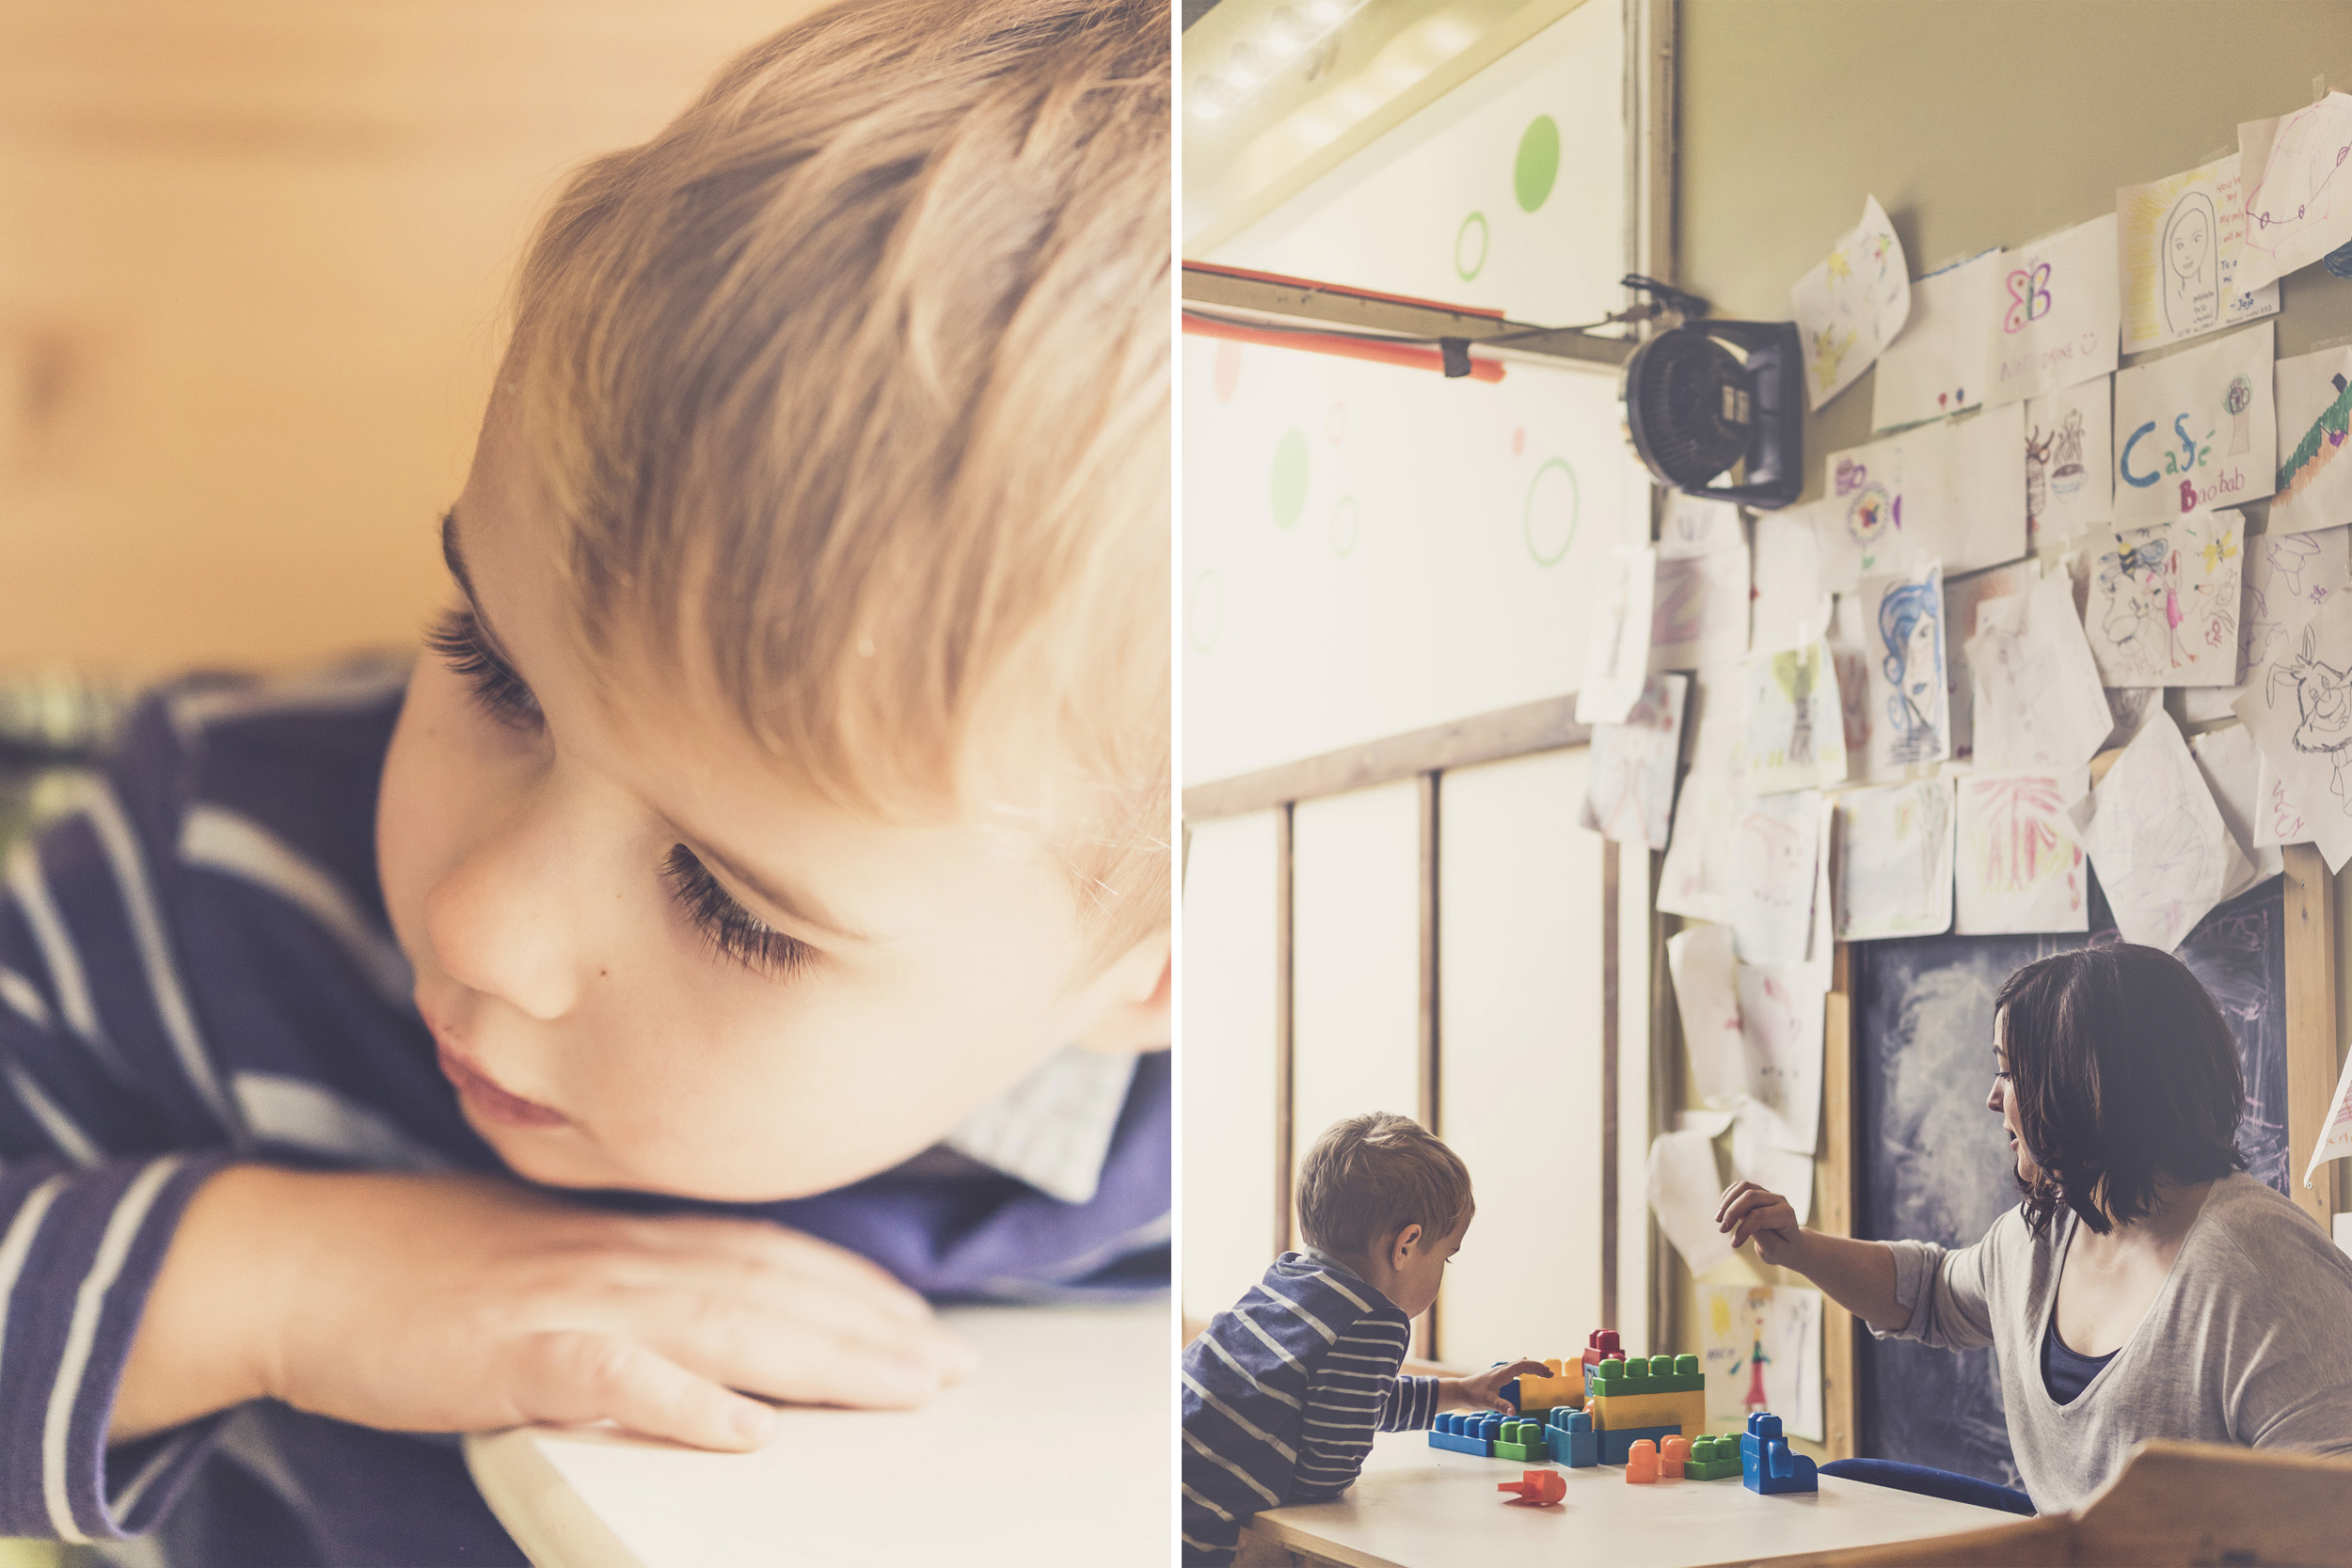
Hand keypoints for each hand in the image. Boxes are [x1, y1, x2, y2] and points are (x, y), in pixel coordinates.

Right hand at [118, 1166, 972, 1451]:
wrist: (306, 1261)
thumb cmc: (428, 1270)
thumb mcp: (556, 1265)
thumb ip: (641, 1289)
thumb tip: (725, 1323)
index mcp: (632, 1242)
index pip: (774, 1258)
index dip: (859, 1293)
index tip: (929, 1329)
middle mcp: (621, 1260)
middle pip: (774, 1290)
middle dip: (874, 1332)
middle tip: (953, 1370)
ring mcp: (570, 1301)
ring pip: (722, 1324)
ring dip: (823, 1357)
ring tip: (901, 1389)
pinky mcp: (510, 1351)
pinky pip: (609, 1375)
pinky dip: (681, 1402)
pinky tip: (743, 1431)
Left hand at [1443, 1358, 1552, 1412]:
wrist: (1459, 1391)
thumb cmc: (1473, 1395)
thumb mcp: (1488, 1402)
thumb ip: (1501, 1406)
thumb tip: (1513, 1412)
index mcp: (1502, 1373)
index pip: (1524, 1365)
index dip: (1537, 1368)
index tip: (1549, 1373)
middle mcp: (1502, 1370)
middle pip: (1523, 1363)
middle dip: (1537, 1367)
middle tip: (1550, 1374)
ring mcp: (1499, 1372)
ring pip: (1518, 1365)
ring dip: (1531, 1368)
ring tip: (1542, 1373)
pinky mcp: (1496, 1376)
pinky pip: (1514, 1369)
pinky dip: (1524, 1370)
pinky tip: (1525, 1374)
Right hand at [1717, 1180, 1804, 1265]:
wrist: (1789, 1244)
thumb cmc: (1783, 1249)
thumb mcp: (1775, 1250)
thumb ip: (1761, 1234)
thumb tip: (1742, 1217)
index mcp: (1785, 1214)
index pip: (1760, 1215)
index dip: (1743, 1229)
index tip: (1734, 1244)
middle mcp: (1778, 1199)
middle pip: (1750, 1196)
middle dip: (1732, 1211)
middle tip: (1722, 1229)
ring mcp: (1768, 1194)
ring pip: (1743, 1186)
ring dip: (1727, 1202)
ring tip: (1718, 1219)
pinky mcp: (1758, 1192)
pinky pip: (1739, 1187)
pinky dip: (1728, 1197)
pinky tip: (1723, 1212)